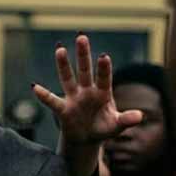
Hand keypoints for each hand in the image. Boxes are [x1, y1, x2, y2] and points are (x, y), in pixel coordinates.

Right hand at [32, 34, 142, 175]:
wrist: (87, 139)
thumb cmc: (104, 128)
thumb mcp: (117, 125)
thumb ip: (127, 119)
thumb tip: (140, 116)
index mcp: (103, 93)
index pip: (104, 78)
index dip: (103, 68)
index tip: (103, 56)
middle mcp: (87, 91)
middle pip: (85, 70)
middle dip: (83, 55)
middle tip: (82, 37)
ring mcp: (74, 98)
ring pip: (68, 79)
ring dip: (63, 65)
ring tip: (60, 49)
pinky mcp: (63, 109)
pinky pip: (52, 101)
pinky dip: (44, 96)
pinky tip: (35, 87)